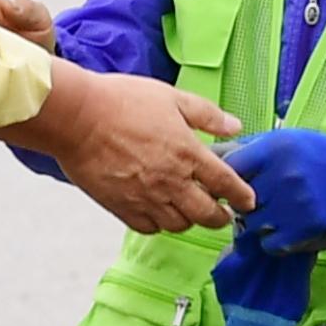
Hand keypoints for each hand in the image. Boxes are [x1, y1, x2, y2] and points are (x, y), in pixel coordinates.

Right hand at [0, 61, 253, 233]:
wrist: (77, 118)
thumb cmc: (122, 101)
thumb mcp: (171, 98)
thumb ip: (207, 115)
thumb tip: (236, 127)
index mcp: (188, 153)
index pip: (225, 184)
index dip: (241, 196)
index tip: (248, 202)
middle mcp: (171, 182)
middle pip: (206, 214)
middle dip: (219, 217)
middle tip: (221, 214)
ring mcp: (146, 198)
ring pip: (179, 225)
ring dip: (189, 220)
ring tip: (188, 211)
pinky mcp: (122, 207)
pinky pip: (149, 228)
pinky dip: (159, 224)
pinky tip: (159, 213)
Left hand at [223, 129, 325, 252]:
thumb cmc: (310, 155)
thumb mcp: (280, 141)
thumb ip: (246, 150)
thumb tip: (208, 158)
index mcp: (274, 150)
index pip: (230, 168)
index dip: (227, 179)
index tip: (232, 185)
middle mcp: (284, 176)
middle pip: (238, 202)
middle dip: (242, 204)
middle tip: (254, 201)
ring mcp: (295, 205)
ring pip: (252, 225)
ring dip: (256, 223)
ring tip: (272, 213)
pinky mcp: (305, 228)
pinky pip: (269, 244)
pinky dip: (272, 240)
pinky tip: (283, 226)